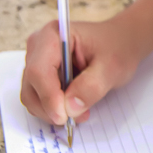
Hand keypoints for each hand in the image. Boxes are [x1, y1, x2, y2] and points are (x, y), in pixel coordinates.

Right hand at [21, 17, 141, 125]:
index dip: (48, 97)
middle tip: (79, 116)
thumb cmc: (117, 48)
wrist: (121, 42)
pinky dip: (53, 108)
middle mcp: (39, 45)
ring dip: (53, 110)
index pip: (39, 71)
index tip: (64, 116)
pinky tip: (75, 106)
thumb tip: (69, 108)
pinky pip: (38, 98)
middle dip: (51, 107)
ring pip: (31, 95)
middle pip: (31, 86)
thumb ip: (91, 86)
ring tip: (82, 110)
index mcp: (53, 35)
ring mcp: (37, 60)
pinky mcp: (40, 74)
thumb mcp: (112, 67)